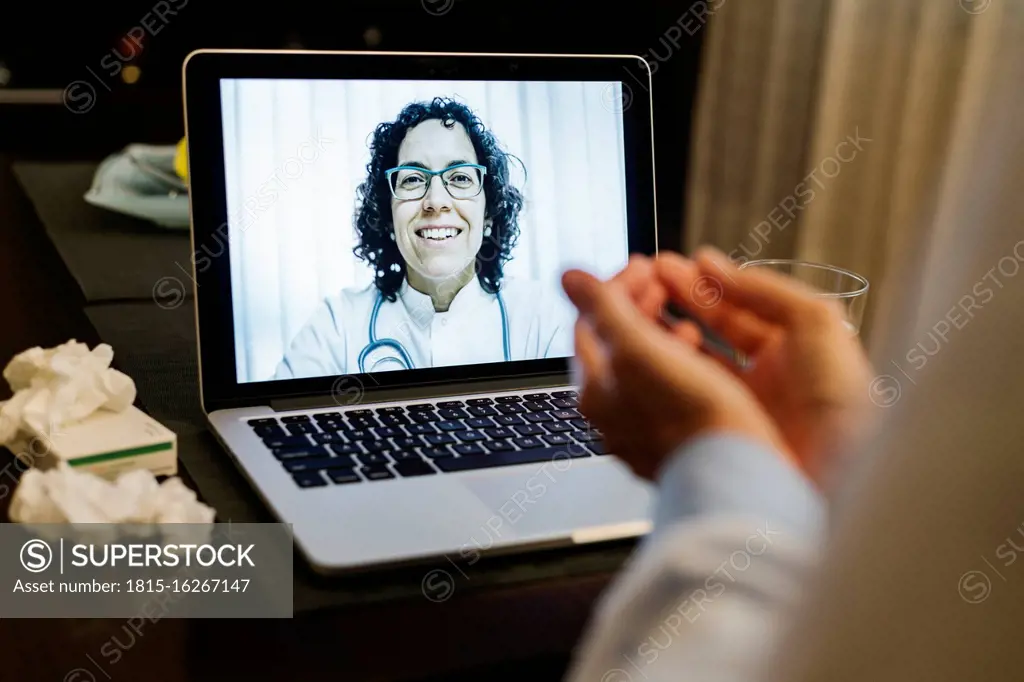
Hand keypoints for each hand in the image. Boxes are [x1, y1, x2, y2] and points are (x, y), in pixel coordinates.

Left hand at [561, 266, 796, 480]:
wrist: (737, 474)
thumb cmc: (692, 416)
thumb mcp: (640, 348)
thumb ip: (603, 309)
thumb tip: (568, 277)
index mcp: (596, 391)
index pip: (589, 323)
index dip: (614, 286)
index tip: (643, 266)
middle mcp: (612, 414)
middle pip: (613, 344)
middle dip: (634, 307)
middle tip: (660, 283)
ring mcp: (642, 428)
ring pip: (641, 366)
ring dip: (658, 331)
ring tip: (682, 318)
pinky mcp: (674, 437)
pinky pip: (666, 388)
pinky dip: (678, 361)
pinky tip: (701, 357)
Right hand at [654, 247, 874, 487]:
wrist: (840, 476)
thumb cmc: (843, 407)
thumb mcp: (815, 324)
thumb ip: (765, 290)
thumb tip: (716, 267)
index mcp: (790, 351)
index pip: (737, 309)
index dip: (703, 286)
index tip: (672, 266)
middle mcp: (763, 379)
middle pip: (710, 332)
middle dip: (678, 302)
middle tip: (648, 279)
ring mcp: (739, 409)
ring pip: (691, 365)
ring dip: (665, 336)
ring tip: (639, 311)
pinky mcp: (719, 436)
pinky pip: (683, 399)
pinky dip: (665, 377)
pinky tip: (648, 356)